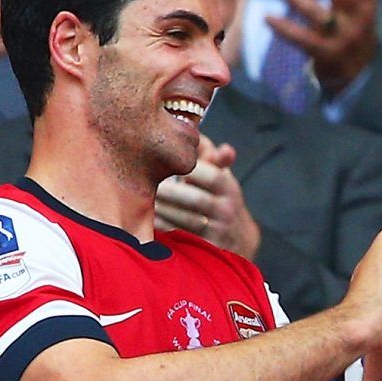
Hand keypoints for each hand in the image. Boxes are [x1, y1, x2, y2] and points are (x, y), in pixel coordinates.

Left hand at [154, 137, 262, 259]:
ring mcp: (217, 230)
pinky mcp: (206, 248)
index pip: (207, 173)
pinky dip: (162, 228)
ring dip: (161, 209)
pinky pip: (180, 237)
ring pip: (184, 219)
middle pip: (193, 198)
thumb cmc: (220, 199)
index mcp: (227, 186)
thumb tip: (196, 131)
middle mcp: (226, 208)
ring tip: (142, 200)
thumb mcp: (221, 176)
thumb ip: (207, 154)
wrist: (239, 240)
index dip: (184, 169)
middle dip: (167, 191)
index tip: (162, 166)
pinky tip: (148, 219)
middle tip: (144, 183)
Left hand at [264, 0, 380, 94]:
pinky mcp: (325, 54)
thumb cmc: (353, 24)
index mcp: (368, 2)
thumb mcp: (360, 0)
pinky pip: (302, 39)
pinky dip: (284, 28)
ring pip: (318, 15)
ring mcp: (342, 38)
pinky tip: (267, 17)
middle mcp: (358, 19)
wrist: (358, 72)